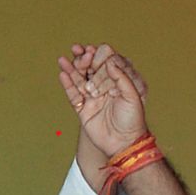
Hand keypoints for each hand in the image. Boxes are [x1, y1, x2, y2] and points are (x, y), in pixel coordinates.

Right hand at [58, 43, 147, 157]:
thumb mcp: (132, 96)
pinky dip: (68, 85)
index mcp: (117, 84)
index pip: (106, 65)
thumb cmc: (133, 120)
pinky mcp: (83, 109)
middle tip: (77, 51)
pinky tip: (62, 74)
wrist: (124, 144)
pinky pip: (73, 95)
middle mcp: (104, 89)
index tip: (92, 50)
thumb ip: (122, 78)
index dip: (98, 57)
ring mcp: (92, 99)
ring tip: (63, 60)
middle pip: (90, 71)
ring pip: (79, 81)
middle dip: (83, 60)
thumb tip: (110, 61)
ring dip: (71, 70)